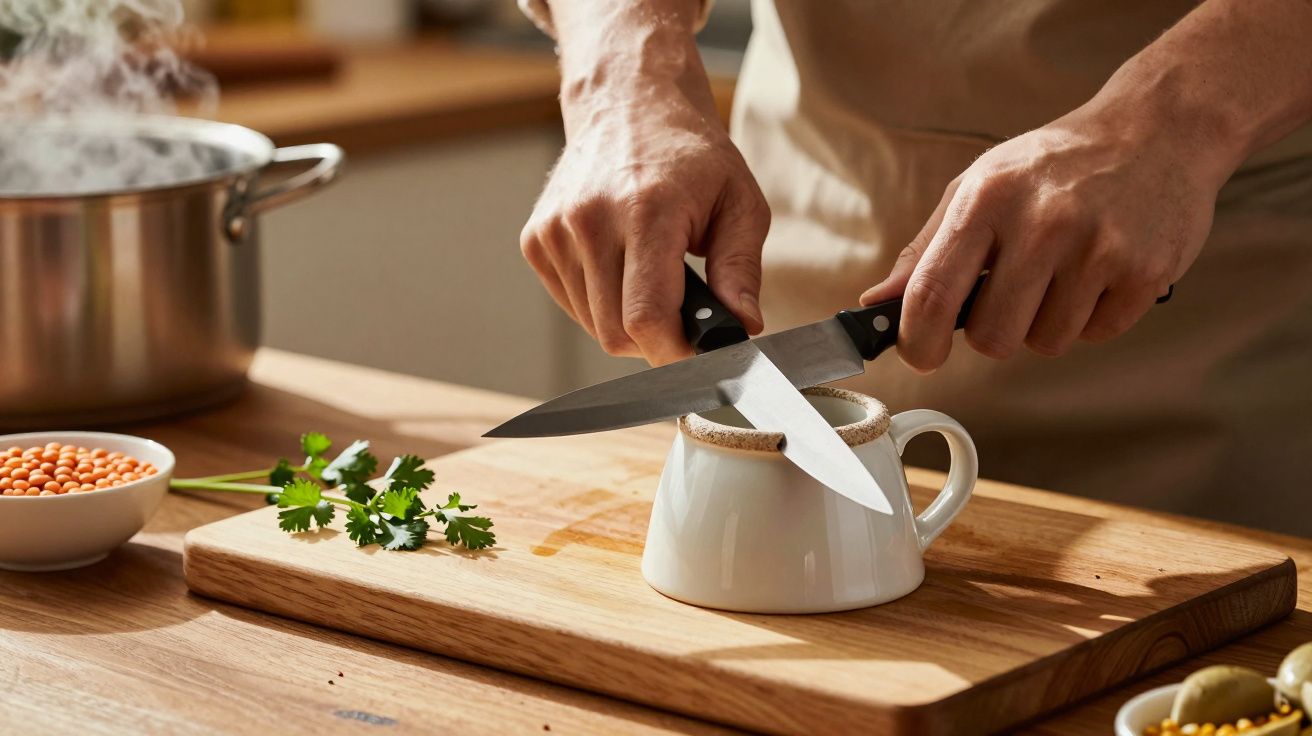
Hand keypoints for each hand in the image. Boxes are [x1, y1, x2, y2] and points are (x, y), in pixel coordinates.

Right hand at [520, 78, 768, 365]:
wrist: (628, 104)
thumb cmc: (690, 155)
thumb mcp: (740, 202)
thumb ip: (741, 269)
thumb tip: (742, 327)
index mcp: (646, 210)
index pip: (646, 317)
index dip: (675, 351)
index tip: (700, 350)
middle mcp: (590, 220)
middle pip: (616, 333)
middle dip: (655, 341)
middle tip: (684, 313)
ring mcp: (555, 231)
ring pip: (593, 326)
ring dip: (627, 322)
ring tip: (653, 278)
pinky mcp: (535, 240)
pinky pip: (572, 305)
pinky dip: (601, 304)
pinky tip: (622, 268)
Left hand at [859, 102, 1224, 372]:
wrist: (1157, 128)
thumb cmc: (1054, 165)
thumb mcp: (979, 187)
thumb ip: (925, 250)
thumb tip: (875, 303)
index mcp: (987, 199)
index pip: (932, 294)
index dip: (918, 341)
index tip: (921, 355)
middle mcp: (1042, 222)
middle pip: (992, 337)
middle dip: (995, 330)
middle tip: (1013, 294)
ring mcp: (1098, 247)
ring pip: (1045, 343)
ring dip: (1047, 323)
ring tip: (1063, 272)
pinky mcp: (1145, 271)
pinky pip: (1097, 335)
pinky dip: (1092, 317)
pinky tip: (1099, 273)